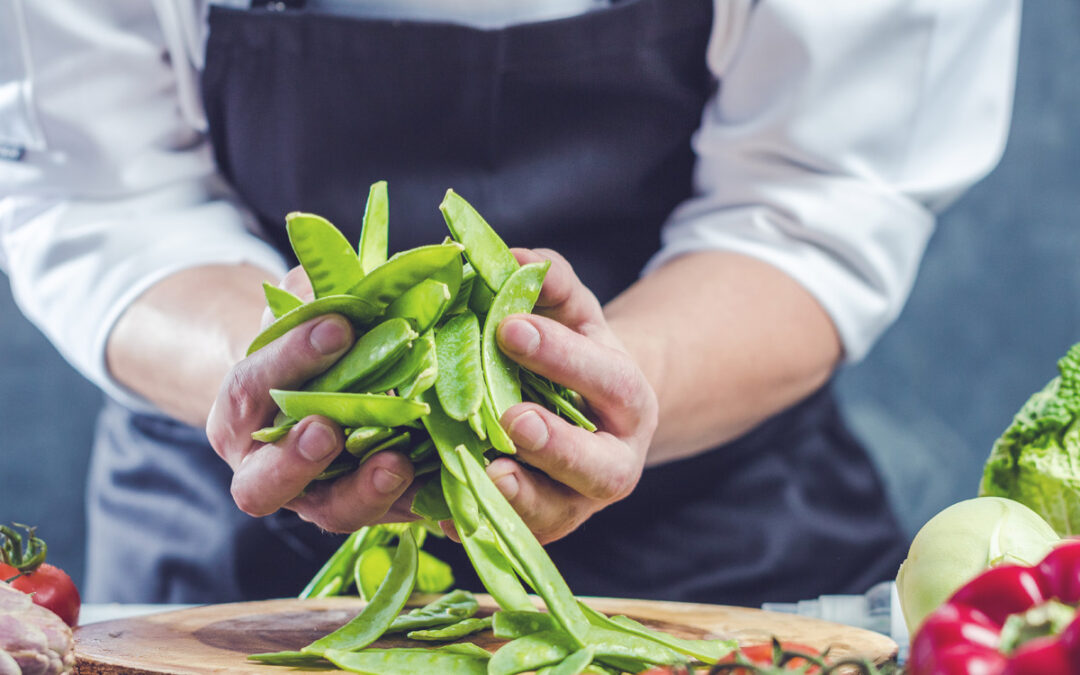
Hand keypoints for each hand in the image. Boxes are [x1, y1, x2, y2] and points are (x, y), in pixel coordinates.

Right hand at [206, 266, 417, 531]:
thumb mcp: (307, 311)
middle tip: (327, 431)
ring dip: (364, 491)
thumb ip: (320, 295)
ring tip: (397, 464)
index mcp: (241, 412)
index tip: (338, 328)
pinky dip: (423, 506)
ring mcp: (318, 498)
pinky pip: (395, 517)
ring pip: (334, 511)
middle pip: (265, 483)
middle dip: (295, 459)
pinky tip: (451, 489)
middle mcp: (266, 469)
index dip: (291, 358)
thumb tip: (368, 275)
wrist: (323, 390)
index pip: (252, 387)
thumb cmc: (311, 344)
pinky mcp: (372, 509)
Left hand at [483, 249, 658, 543]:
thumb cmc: (573, 353)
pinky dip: (475, 525)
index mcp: (628, 403)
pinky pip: (510, 538)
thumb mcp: (571, 312)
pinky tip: (440, 512)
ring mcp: (576, 505)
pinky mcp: (537, 530)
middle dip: (557, 446)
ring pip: (556, 515)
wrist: (585, 415)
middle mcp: (614, 463)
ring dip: (519, 500)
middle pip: (600, 468)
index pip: (608, 380)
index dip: (563, 357)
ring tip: (481, 475)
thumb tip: (517, 257)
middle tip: (512, 420)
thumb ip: (551, 283)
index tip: (508, 327)